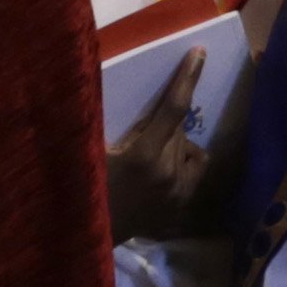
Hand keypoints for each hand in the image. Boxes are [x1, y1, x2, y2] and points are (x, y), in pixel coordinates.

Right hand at [105, 60, 213, 239]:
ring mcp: (179, 192)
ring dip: (174, 143)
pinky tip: (160, 171)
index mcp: (144, 156)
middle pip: (180, 128)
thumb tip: (97, 82)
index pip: (173, 109)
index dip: (187, 78)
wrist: (92, 233)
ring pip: (189, 148)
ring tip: (150, 154)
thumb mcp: (92, 150)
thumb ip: (104, 121)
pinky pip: (194, 168)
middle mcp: (168, 172)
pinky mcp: (183, 204)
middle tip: (141, 134)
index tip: (200, 53)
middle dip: (165, 123)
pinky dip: (181, 161)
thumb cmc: (86, 186)